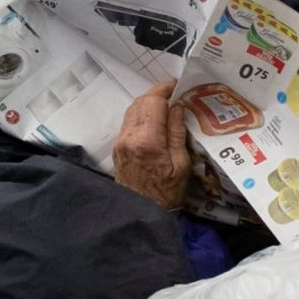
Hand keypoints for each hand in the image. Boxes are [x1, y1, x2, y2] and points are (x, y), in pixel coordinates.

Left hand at [112, 81, 192, 211]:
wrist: (141, 213)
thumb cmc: (167, 193)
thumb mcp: (181, 164)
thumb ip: (177, 131)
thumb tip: (177, 106)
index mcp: (147, 140)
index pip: (153, 102)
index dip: (165, 90)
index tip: (177, 85)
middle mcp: (129, 137)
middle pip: (140, 103)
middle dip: (157, 94)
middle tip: (174, 93)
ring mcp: (120, 142)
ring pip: (132, 111)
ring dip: (148, 104)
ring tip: (166, 104)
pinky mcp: (117, 148)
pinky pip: (128, 123)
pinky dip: (141, 115)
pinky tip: (154, 120)